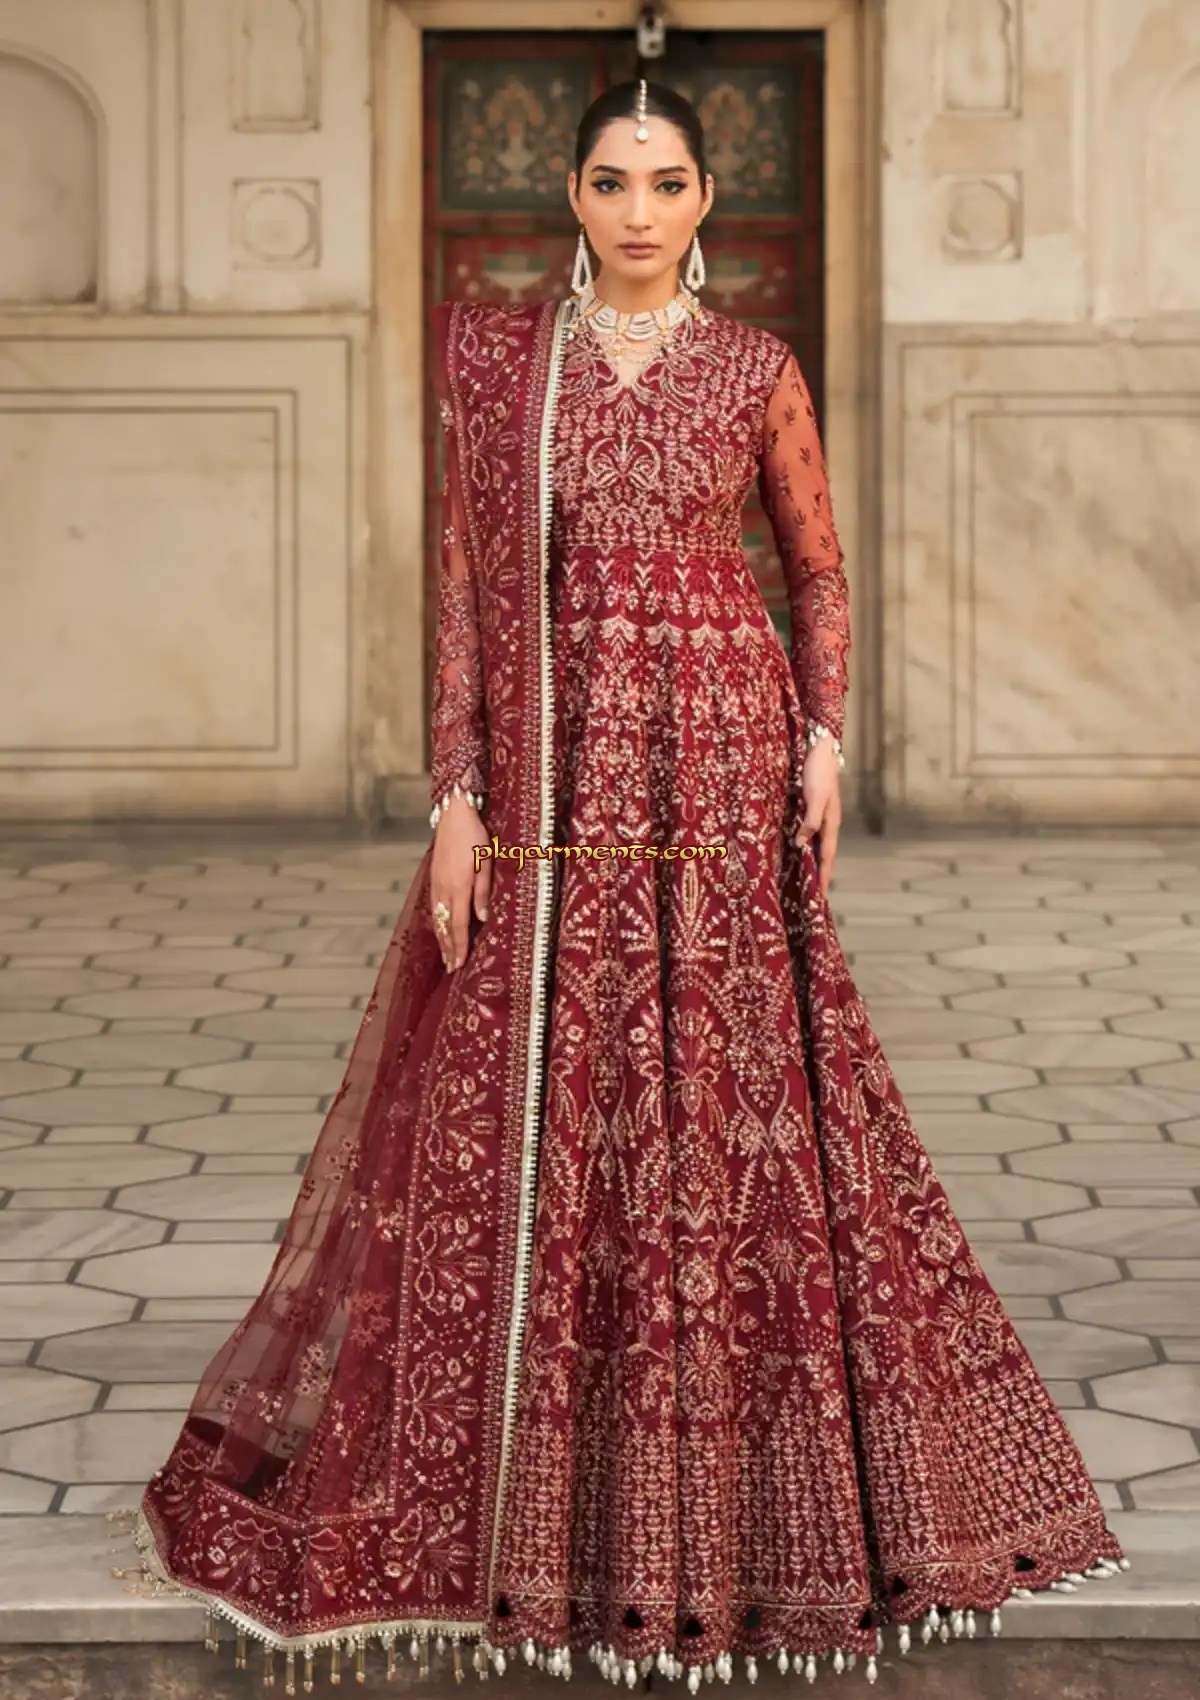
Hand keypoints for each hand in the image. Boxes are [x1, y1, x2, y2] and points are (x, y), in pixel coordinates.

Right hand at [430, 797, 491, 970]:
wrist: (453, 816)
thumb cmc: (475, 837)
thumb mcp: (486, 863)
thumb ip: (483, 892)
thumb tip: (482, 918)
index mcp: (459, 887)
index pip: (458, 924)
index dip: (459, 946)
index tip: (459, 964)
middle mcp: (444, 889)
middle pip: (444, 926)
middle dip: (448, 949)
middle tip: (451, 969)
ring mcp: (436, 884)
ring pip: (436, 918)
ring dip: (441, 939)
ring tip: (446, 955)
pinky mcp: (433, 878)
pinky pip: (433, 907)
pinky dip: (436, 923)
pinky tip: (440, 929)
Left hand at [794, 740, 840, 898]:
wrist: (819, 747)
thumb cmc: (818, 771)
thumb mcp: (816, 796)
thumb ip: (810, 820)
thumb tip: (801, 844)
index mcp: (831, 822)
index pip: (827, 856)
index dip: (823, 875)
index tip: (820, 896)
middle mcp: (827, 822)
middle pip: (823, 853)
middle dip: (820, 873)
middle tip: (813, 894)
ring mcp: (820, 814)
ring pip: (816, 843)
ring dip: (811, 860)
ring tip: (805, 877)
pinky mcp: (811, 807)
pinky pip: (808, 832)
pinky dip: (804, 844)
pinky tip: (797, 849)